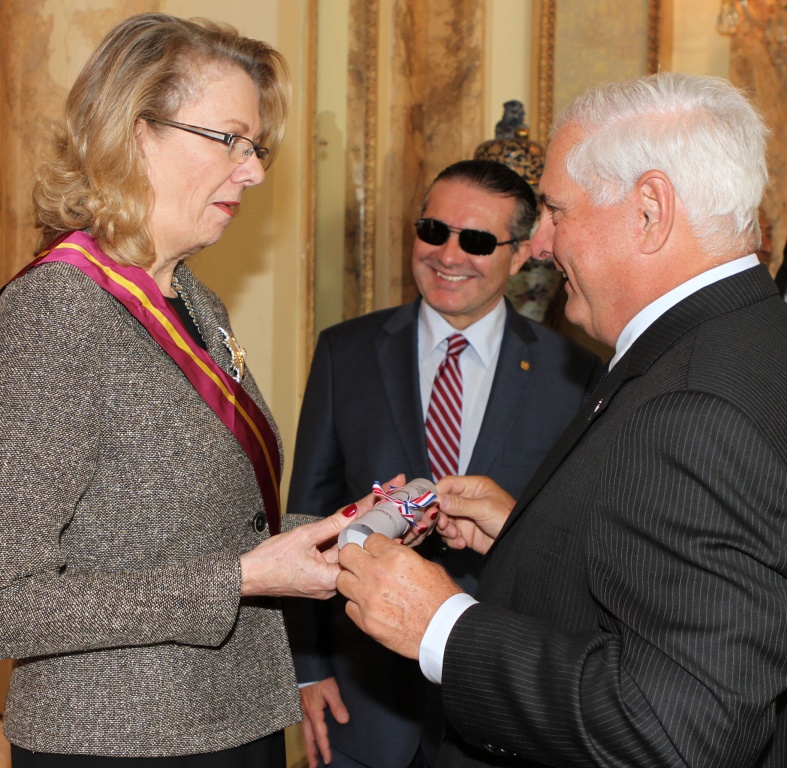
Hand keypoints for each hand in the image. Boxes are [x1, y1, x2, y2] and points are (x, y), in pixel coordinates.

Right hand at [240, 505, 361, 598]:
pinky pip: (330, 561)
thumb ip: (331, 524)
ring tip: (361, 510)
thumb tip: (353, 512)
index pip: (356, 549)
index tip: (375, 507)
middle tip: (371, 504)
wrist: (249, 576)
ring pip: (340, 556)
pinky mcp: (317, 582)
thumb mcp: (304, 536)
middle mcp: (330, 587)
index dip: (365, 527)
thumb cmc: (270, 561)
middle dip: (358, 528)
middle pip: (350, 552)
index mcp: (330, 580)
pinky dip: (333, 545)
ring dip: (346, 535)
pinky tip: (339, 528)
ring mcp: (323, 586)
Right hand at [300, 677, 348, 767]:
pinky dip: (307, 735)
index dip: (324, 748)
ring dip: (308, 746)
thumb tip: (344, 720)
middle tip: (313, 767)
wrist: (308, 668)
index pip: (320, 735)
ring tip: (311, 757)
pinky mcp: (302, 708)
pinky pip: (304, 726)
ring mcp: (303, 712)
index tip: (328, 760)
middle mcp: (306, 715)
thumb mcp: (331, 689)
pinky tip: (309, 737)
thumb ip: (338, 705)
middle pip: (308, 739)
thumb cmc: (319, 678)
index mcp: (314, 713)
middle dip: (311, 753)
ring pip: (305, 733)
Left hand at [337, 534, 461, 658]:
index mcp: (395, 556)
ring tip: (363, 586)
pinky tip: (370, 607)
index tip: (376, 552)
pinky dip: (357, 605)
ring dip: (352, 581)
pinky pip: (349, 606)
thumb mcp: (427, 566)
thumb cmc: (442, 599)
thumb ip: (402, 558)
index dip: (373, 546)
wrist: (445, 632)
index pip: (369, 539)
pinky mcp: (365, 620)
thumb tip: (388, 556)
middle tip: (362, 564)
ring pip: (341, 580)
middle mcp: (377, 573)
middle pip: (347, 554)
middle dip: (354, 557)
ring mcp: (368, 598)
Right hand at [435, 475, 514, 554]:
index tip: (428, 504)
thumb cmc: (508, 518)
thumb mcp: (484, 508)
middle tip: (444, 524)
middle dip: (440, 515)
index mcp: (472, 486)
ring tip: (456, 536)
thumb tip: (438, 498)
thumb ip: (460, 504)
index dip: (436, 493)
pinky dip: (452, 540)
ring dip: (446, 530)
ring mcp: (464, 517)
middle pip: (441, 504)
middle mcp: (466, 500)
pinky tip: (462, 543)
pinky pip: (450, 535)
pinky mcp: (465, 533)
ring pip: (443, 521)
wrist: (518, 543)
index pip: (447, 484)